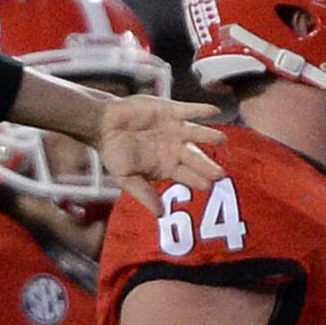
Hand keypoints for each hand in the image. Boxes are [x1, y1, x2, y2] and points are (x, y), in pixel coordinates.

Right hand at [96, 91, 222, 196]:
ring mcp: (175, 130)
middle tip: (220, 173)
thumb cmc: (115, 153)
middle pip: (197, 158)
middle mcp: (176, 148)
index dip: (198, 181)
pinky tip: (214, 111)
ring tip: (221, 139)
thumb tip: (160, 214)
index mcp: (169, 166)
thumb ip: (144, 194)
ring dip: (209, 136)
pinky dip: (201, 110)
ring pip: (197, 134)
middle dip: (208, 166)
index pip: (189, 176)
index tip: (208, 186)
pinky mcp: (171, 111)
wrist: (104, 125)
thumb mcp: (127, 178)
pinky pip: (189, 110)